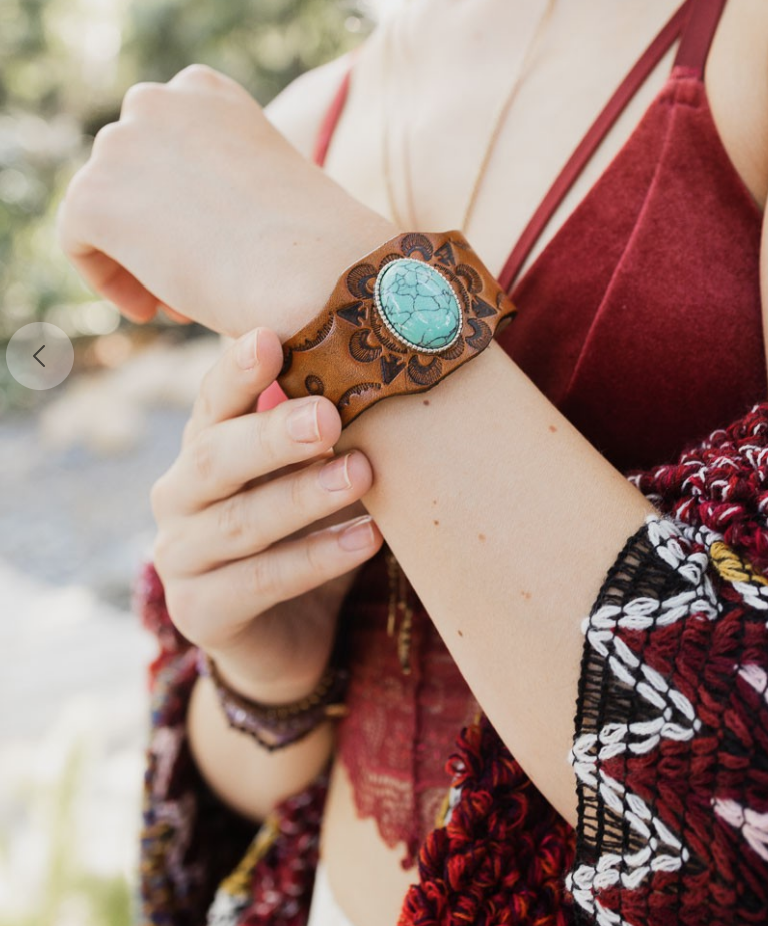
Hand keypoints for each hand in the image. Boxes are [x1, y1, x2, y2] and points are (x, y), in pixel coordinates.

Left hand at [56, 64, 392, 337]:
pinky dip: (109, 279)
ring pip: (104, 208)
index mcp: (203, 88)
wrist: (313, 267)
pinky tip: (154, 309)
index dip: (176, 196)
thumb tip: (177, 208)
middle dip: (153, 224)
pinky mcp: (92, 196)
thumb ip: (216, 172)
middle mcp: (156, 101)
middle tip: (190, 278)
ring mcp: (119, 145)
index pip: (162, 139)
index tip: (206, 240)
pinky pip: (79, 243)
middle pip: (128, 172)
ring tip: (179, 298)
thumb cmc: (311, 240)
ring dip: (136, 253)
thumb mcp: (264, 178)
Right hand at [149, 326, 382, 703]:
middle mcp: (179, 494)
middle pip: (216, 457)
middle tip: (327, 415)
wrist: (285, 633)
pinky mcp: (200, 612)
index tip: (269, 338)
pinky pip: (261, 583)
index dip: (237, 371)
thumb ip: (325, 426)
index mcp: (205, 444)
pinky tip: (367, 539)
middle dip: (272, 435)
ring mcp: (181, 556)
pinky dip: (317, 559)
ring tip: (361, 472)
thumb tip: (383, 361)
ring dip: (303, 496)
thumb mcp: (311, 470)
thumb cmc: (304, 526)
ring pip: (240, 522)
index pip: (214, 400)